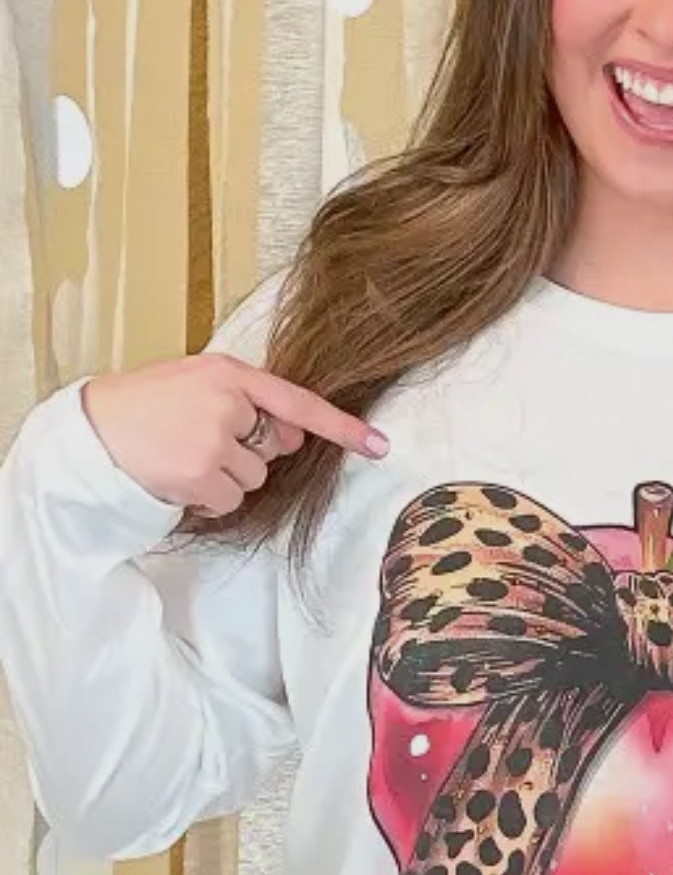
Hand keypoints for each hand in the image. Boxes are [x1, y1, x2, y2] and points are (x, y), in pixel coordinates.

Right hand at [82, 354, 387, 516]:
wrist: (91, 429)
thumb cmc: (144, 408)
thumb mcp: (196, 386)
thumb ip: (246, 404)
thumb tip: (295, 438)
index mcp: (229, 373)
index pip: (298, 402)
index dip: (341, 427)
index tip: (379, 446)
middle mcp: (228, 402)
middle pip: (273, 449)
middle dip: (246, 454)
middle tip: (196, 441)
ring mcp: (215, 439)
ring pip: (252, 479)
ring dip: (223, 478)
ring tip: (181, 458)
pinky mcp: (201, 472)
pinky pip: (229, 501)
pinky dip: (207, 498)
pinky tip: (177, 478)